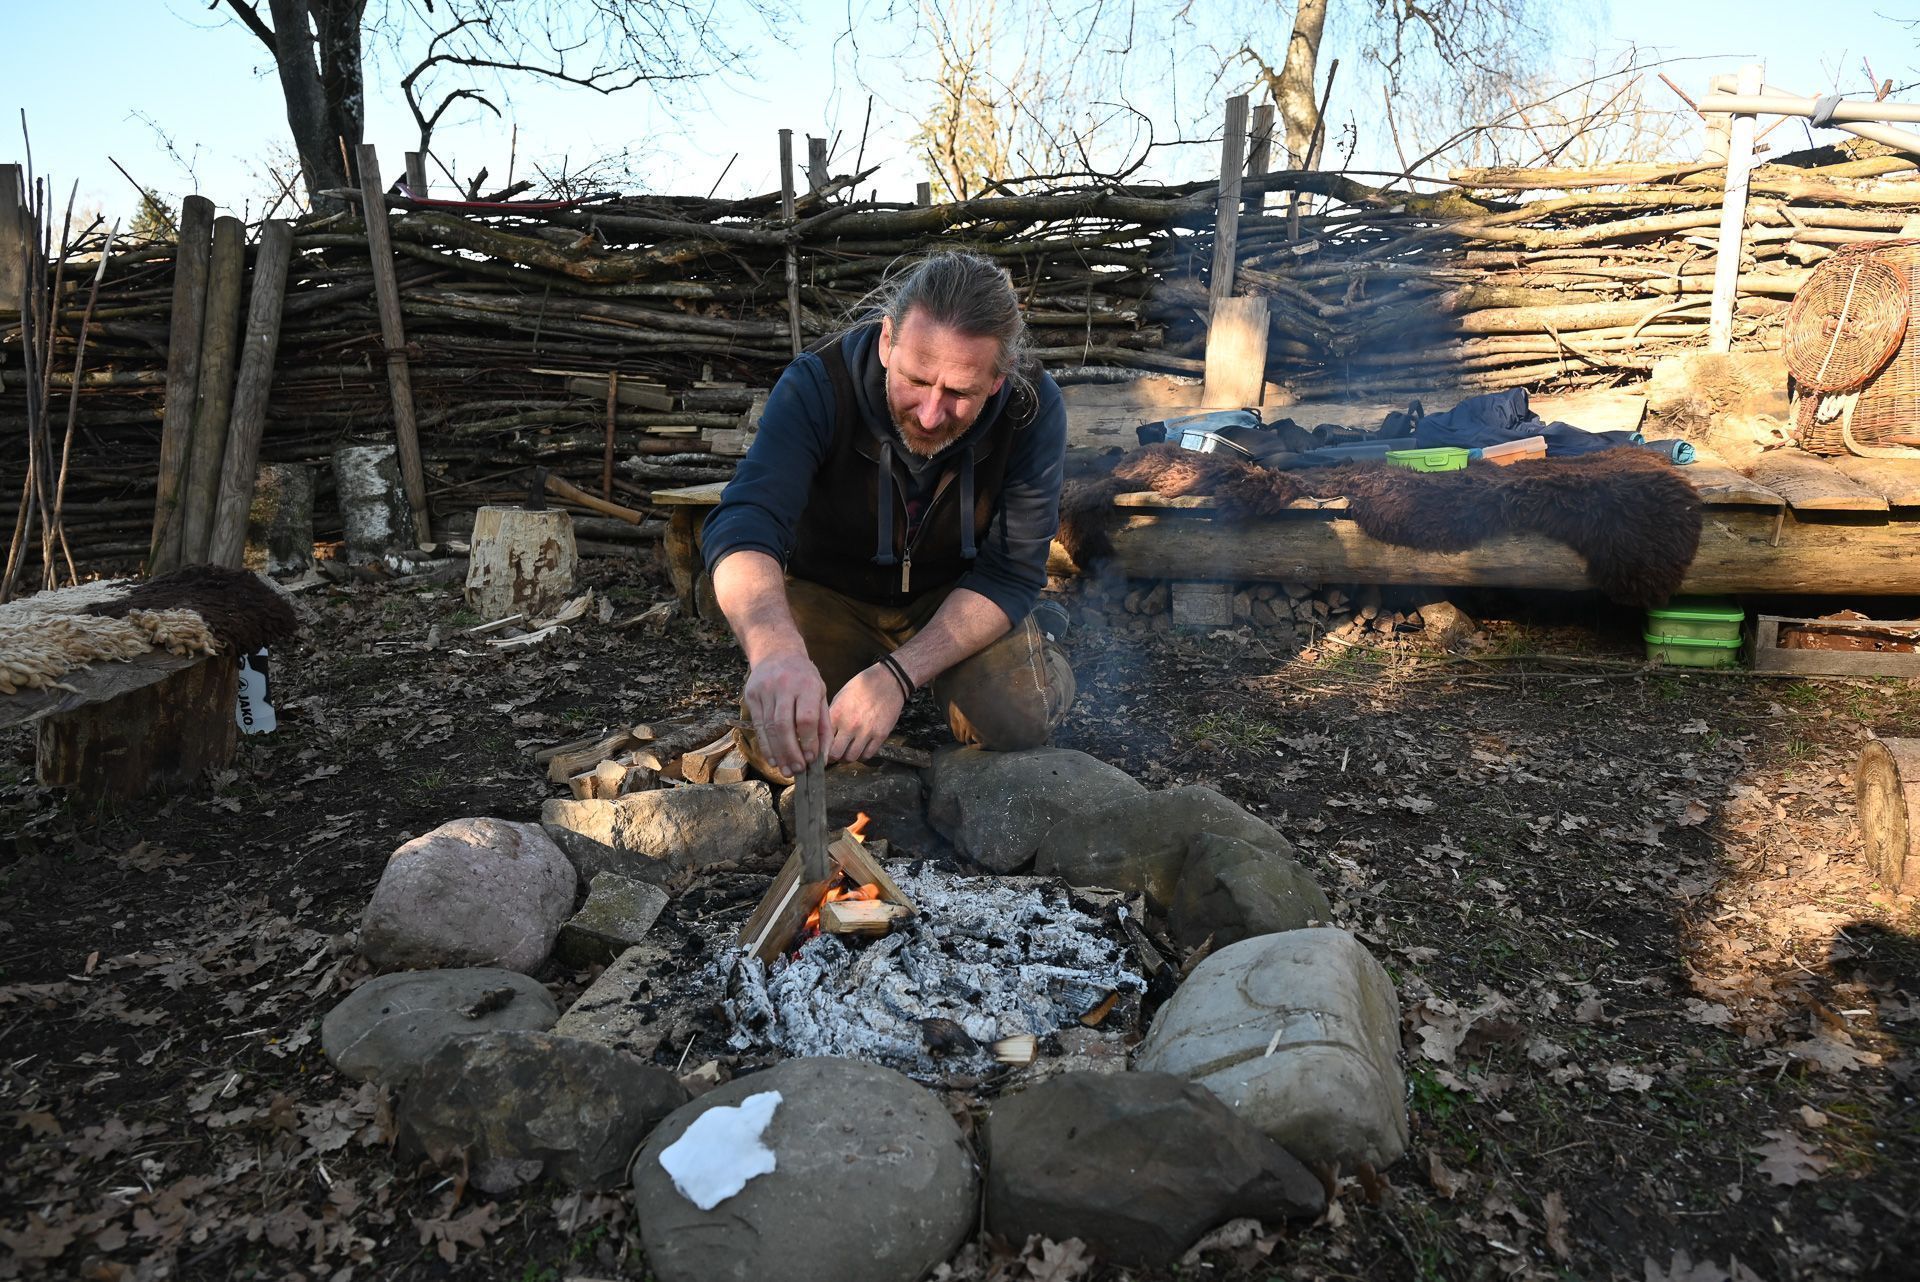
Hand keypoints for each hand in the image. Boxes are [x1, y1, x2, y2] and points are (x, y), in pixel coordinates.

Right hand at [741, 651, 830, 775]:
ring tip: (785, 770)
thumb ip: (823, 725)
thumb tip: (822, 757)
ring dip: (778, 753)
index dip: (807, 742)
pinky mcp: (751, 696)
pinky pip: (758, 726)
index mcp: (806, 684)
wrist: (777, 652)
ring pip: (769, 728)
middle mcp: (784, 686)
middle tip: (797, 770)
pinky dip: (766, 745)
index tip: (810, 759)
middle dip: (791, 752)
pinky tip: (773, 759)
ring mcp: (765, 690)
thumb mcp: (820, 694)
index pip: (806, 718)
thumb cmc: (804, 677)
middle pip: (784, 725)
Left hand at [828, 665, 906, 762]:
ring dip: (847, 757)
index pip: (822, 741)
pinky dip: (862, 755)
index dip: (819, 748)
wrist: (888, 680)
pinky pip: (867, 755)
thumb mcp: (840, 696)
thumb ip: (831, 716)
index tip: (820, 750)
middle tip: (833, 754)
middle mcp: (850, 725)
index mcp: (837, 714)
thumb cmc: (862, 686)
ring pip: (851, 758)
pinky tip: (860, 748)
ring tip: (847, 750)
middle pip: (835, 754)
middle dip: (832, 756)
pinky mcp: (881, 735)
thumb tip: (822, 734)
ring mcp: (866, 731)